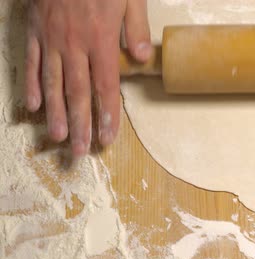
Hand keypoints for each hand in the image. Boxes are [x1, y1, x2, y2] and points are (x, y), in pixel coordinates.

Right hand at [25, 0, 151, 156]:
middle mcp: (74, 44)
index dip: (106, 116)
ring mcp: (51, 38)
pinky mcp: (34, 29)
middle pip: (78, 93)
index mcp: (101, 39)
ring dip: (55, 113)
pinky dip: (31, 85)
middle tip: (78, 152)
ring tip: (57, 138)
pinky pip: (31, 61)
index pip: (105, 87)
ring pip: (53, 83)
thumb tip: (141, 60)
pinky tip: (32, 106)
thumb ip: (135, 28)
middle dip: (79, 125)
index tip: (106, 139)